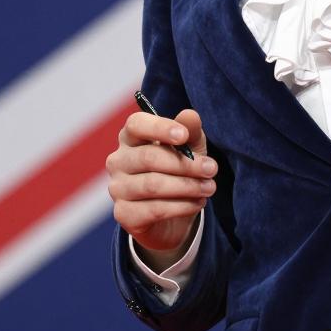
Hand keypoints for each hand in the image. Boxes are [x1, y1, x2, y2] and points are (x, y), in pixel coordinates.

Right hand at [106, 108, 214, 270]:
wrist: (173, 212)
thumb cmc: (179, 167)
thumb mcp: (190, 145)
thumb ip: (190, 129)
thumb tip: (190, 115)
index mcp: (131, 136)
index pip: (136, 124)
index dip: (160, 128)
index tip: (184, 135)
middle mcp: (118, 160)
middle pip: (149, 157)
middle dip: (185, 164)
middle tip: (212, 169)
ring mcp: (118, 188)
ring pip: (152, 185)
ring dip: (187, 186)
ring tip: (209, 187)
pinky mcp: (123, 214)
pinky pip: (153, 209)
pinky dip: (181, 206)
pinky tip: (198, 202)